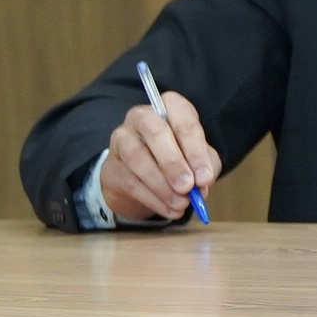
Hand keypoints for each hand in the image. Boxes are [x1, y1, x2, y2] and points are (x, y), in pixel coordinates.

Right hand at [97, 85, 218, 225]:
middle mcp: (142, 116)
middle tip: (188, 187)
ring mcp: (122, 138)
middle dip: (173, 163)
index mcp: (169, 107)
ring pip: (137, 157)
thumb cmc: (179, 158)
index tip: (204, 178)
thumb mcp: (198, 157)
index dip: (195, 150)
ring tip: (181, 203)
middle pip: (155, 132)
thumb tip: (201, 184)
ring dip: (161, 184)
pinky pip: (130, 181)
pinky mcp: (111, 164)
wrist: (144, 176)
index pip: (183, 120)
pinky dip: (153, 199)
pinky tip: (169, 209)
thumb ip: (204, 167)